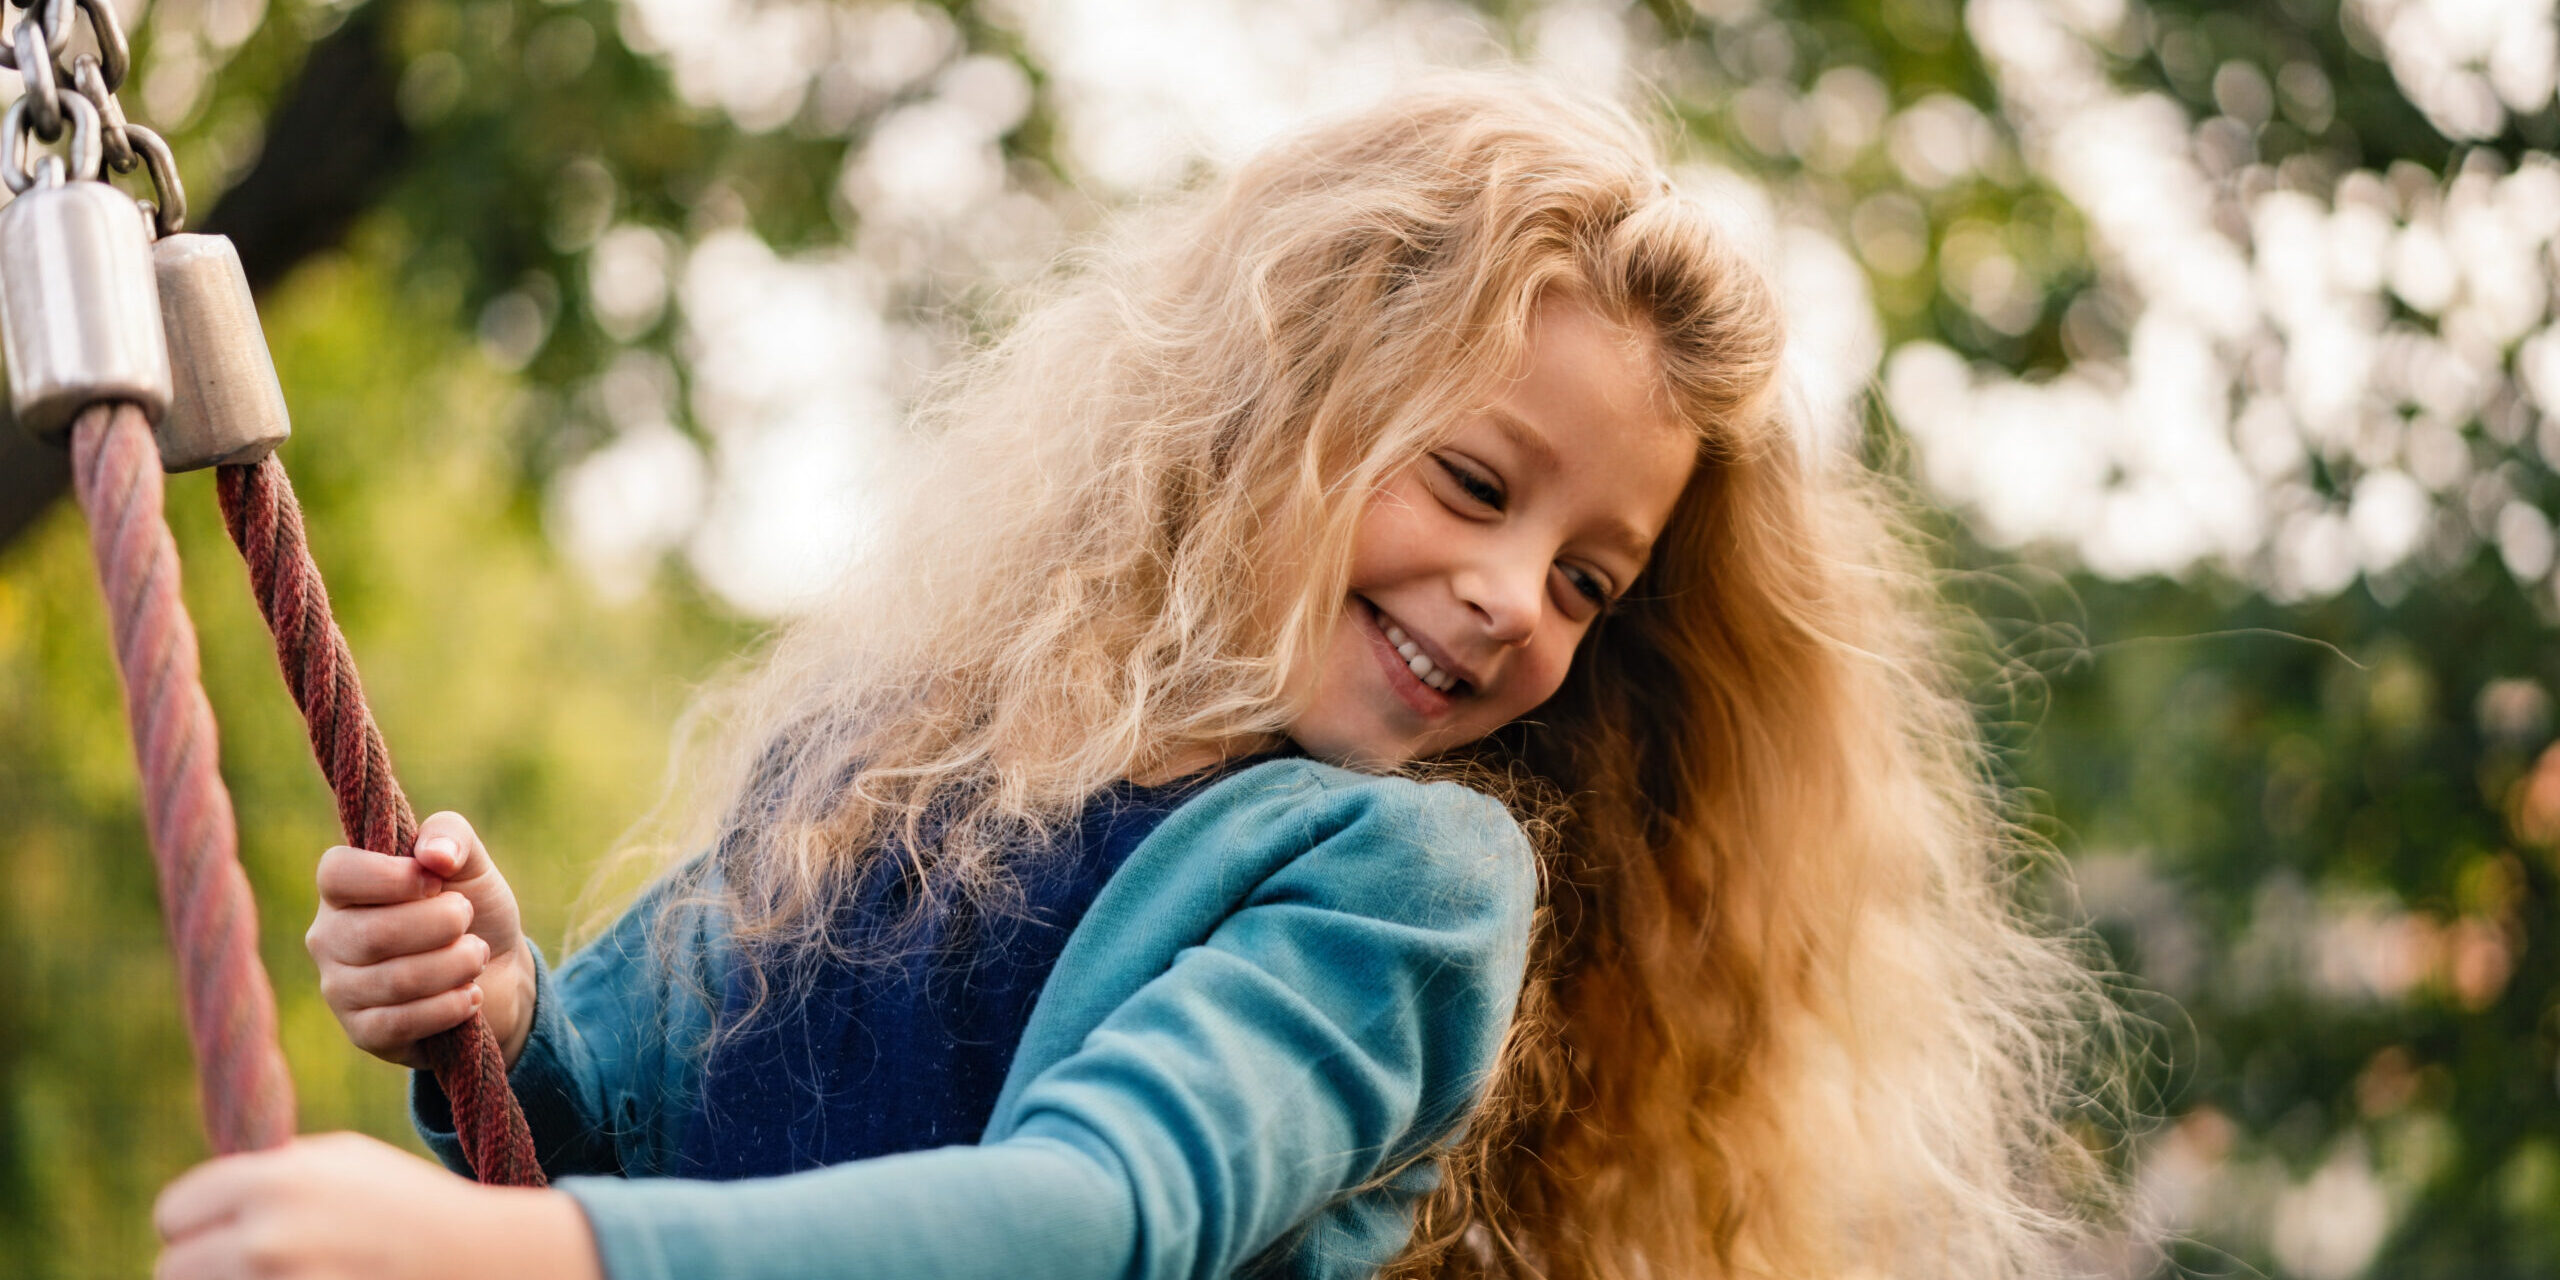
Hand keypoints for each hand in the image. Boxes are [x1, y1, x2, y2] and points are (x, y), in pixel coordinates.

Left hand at [153, 1132, 600, 1279]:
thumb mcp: (342, 1161)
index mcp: (272, 1181)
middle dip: (205, 1269)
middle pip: (174, 1269)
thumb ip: (268, 1173)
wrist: (481, 1259)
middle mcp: (266, 1237)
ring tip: (288, 1272)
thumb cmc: (410, 1207)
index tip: (222, 1234)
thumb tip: (202, 1201)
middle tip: (256, 1267)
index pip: (174, 1212)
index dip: (196, 1225)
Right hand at [307, 811, 535, 1069]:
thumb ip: (450, 835)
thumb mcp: (470, 862)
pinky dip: (448, 1006)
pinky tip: (470, 994)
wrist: (498, 973)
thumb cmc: (471, 909)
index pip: (336, 873)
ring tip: (477, 955)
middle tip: (469, 921)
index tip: (435, 881)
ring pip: (395, 981)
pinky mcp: (363, 1032)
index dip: (390, 876)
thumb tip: (434, 855)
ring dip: (456, 965)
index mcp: (344, 888)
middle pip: (375, 934)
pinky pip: (399, 1023)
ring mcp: (340, 988)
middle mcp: (329, 937)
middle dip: (443, 925)